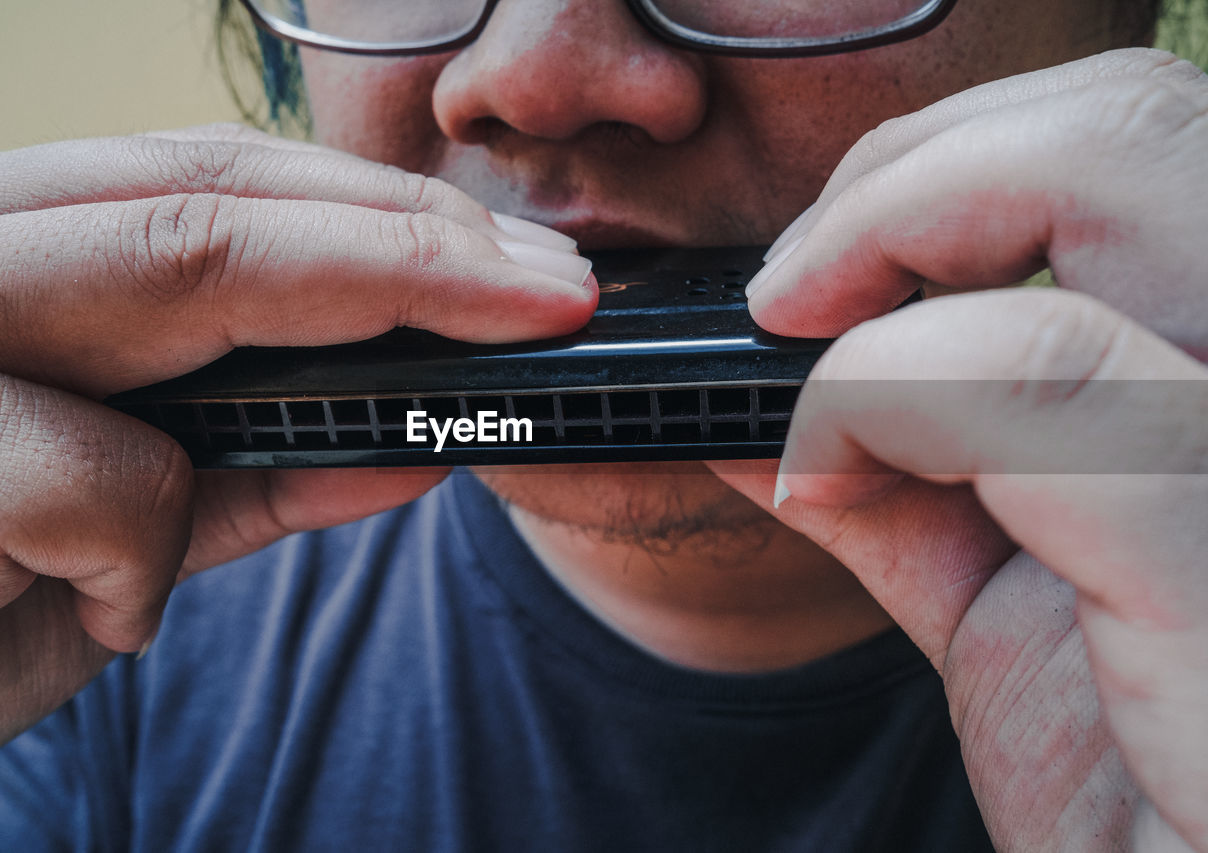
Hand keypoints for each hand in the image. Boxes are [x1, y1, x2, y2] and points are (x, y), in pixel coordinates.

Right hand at [0, 124, 595, 766]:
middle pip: (222, 200)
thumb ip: (244, 475)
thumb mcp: (98, 528)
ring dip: (369, 300)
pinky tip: (109, 611)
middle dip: (418, 238)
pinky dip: (135, 553)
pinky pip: (93, 476)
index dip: (384, 217)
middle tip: (559, 285)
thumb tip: (410, 444)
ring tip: (506, 337)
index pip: (217, 185)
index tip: (522, 265)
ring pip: (177, 265)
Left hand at [715, 49, 1207, 850]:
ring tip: (801, 355)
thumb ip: (908, 478)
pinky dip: (887, 392)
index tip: (808, 272)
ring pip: (1114, 186)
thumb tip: (760, 397)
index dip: (946, 168)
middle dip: (915, 172)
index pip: (1135, 150)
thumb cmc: (1132, 788)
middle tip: (797, 283)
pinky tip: (816, 475)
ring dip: (894, 241)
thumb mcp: (1007, 603)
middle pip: (1136, 126)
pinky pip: (1047, 383)